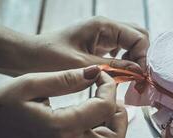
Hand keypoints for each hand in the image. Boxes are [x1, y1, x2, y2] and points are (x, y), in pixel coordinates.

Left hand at [0, 16, 148, 74]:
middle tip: (138, 76)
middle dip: (142, 56)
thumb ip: (114, 67)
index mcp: (103, 26)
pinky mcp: (99, 45)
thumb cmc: (49, 58)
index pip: (138, 37)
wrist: (29, 57)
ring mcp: (103, 35)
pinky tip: (120, 74)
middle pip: (138, 36)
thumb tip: (139, 72)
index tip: (140, 77)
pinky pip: (121, 50)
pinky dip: (125, 62)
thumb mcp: (83, 65)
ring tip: (130, 76)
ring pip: (131, 43)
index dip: (143, 57)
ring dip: (134, 59)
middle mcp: (106, 28)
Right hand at [0, 65, 127, 137]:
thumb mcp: (29, 84)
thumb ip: (65, 78)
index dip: (110, 87)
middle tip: (109, 96)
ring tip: (102, 101)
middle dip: (120, 115)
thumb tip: (96, 72)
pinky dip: (103, 128)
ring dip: (114, 123)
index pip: (105, 108)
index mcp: (61, 127)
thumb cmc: (1, 105)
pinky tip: (91, 111)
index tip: (101, 75)